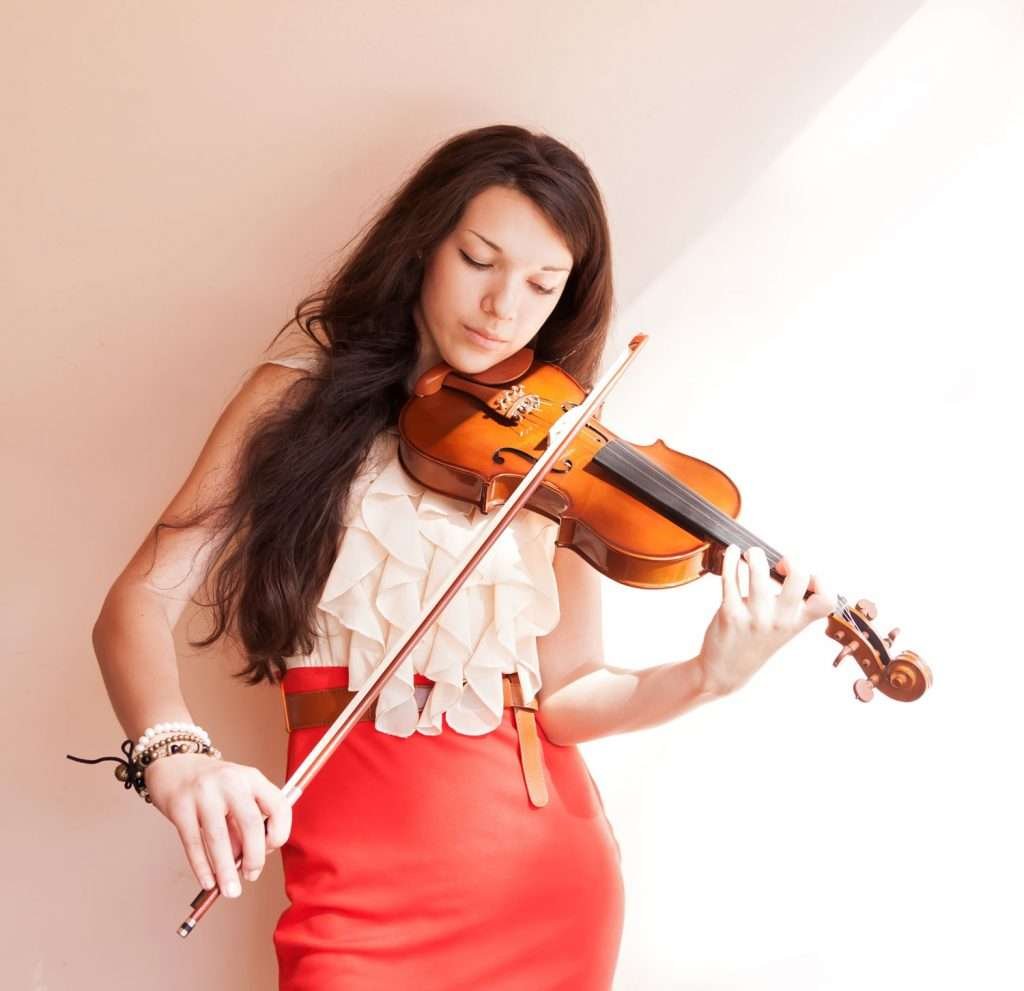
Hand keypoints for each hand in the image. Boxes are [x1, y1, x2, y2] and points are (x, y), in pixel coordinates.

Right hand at [144, 753, 291, 897]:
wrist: (173, 764)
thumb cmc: (212, 784)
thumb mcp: (237, 793)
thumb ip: (244, 823)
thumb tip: (247, 861)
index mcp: (252, 777)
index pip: (278, 805)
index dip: (280, 832)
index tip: (271, 849)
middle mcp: (230, 781)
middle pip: (250, 823)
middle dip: (254, 856)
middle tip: (252, 875)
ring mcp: (203, 793)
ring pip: (218, 837)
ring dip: (226, 870)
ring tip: (230, 890)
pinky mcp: (180, 806)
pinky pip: (193, 842)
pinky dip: (202, 867)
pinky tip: (208, 881)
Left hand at [696, 544, 834, 696]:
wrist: (724, 671)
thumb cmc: (754, 644)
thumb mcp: (782, 631)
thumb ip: (791, 606)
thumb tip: (792, 567)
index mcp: (795, 624)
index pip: (825, 601)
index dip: (822, 583)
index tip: (807, 577)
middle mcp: (778, 620)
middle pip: (798, 579)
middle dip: (792, 560)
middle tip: (780, 563)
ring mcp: (753, 616)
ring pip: (759, 573)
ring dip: (755, 554)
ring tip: (751, 553)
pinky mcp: (729, 612)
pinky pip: (730, 577)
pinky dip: (731, 558)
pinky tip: (733, 552)